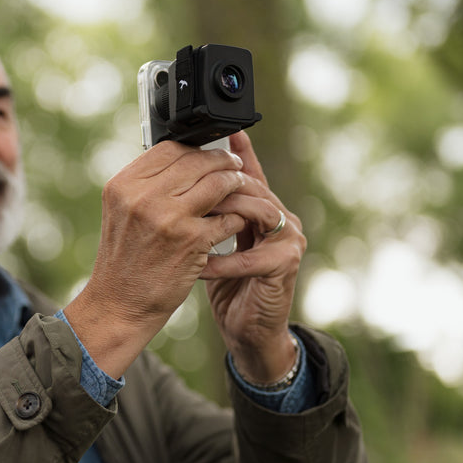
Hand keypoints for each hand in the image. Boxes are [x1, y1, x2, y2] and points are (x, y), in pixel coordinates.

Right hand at [63, 141, 249, 377]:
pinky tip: (237, 220)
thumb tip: (182, 160)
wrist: (119, 305)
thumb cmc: (124, 261)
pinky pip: (226, 217)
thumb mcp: (123, 213)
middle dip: (221, 160)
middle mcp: (142, 197)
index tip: (209, 150)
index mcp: (123, 185)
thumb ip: (146, 186)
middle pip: (195, 161)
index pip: (168, 148)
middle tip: (233, 165)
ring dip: (234, 183)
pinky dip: (235, 216)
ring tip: (241, 186)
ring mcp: (168, 217)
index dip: (195, 146)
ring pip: (216, 183)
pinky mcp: (191, 240)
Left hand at [199, 132, 305, 384]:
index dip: (237, 151)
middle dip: (217, 185)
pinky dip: (221, 261)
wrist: (249, 330)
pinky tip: (198, 265)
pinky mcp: (286, 265)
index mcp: (263, 208)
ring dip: (220, 217)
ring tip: (191, 221)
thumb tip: (174, 180)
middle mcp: (282, 217)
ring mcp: (288, 240)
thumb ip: (205, 212)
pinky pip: (249, 256)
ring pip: (255, 211)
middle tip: (184, 184)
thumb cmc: (228, 285)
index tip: (219, 131)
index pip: (249, 173)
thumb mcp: (211, 241)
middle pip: (251, 187)